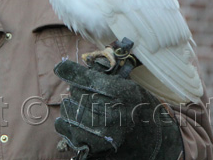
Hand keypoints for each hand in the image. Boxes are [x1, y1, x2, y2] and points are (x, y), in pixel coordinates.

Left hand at [54, 60, 182, 159]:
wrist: (151, 143)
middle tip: (87, 93)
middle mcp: (109, 112)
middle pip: (75, 92)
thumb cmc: (141, 110)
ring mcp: (98, 131)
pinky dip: (66, 123)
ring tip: (82, 108)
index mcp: (121, 94)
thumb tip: (82, 68)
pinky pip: (65, 127)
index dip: (71, 71)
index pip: (87, 79)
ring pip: (68, 109)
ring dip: (72, 107)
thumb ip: (108, 77)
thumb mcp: (131, 88)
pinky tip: (75, 121)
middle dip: (77, 90)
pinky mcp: (90, 145)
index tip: (61, 67)